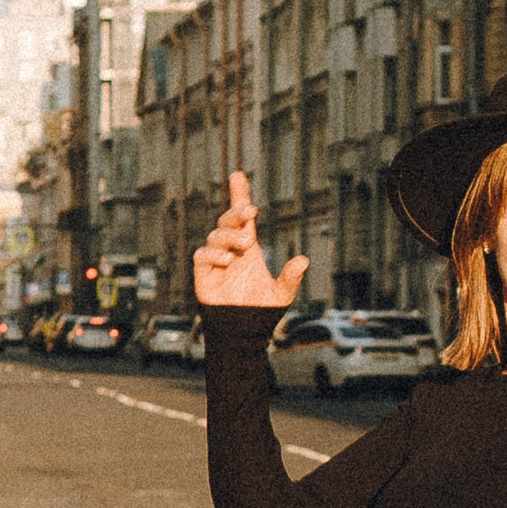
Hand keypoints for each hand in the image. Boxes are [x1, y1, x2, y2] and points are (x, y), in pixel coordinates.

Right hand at [193, 171, 306, 313]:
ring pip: (215, 236)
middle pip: (228, 221)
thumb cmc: (261, 311)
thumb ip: (290, 278)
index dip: (239, 195)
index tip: (238, 175)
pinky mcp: (203, 274)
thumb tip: (304, 260)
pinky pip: (202, 256)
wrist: (243, 332)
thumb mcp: (281, 294)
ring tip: (246, 244)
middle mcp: (230, 249)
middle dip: (237, 212)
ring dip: (229, 235)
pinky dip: (214, 255)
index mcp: (248, 247)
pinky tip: (228, 259)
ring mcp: (215, 260)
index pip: (242, 217)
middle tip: (252, 212)